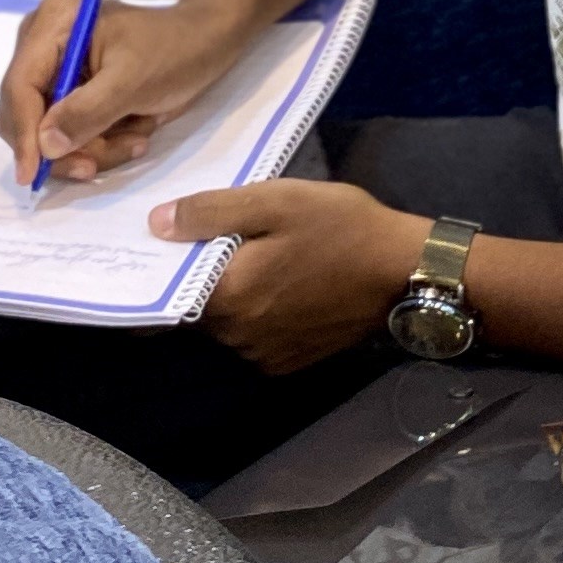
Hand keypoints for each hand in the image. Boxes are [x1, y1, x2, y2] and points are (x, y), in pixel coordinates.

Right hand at [0, 0, 250, 187]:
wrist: (205, 43)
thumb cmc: (175, 49)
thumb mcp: (134, 80)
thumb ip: (88, 111)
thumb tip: (44, 145)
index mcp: (53, 24)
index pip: (19, 85)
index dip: (23, 132)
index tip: (32, 173)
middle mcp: (42, 45)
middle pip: (26, 114)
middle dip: (64, 144)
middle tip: (97, 164)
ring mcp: (54, 70)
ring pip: (47, 132)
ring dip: (90, 146)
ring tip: (136, 138)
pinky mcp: (70, 93)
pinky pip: (68, 133)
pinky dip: (98, 143)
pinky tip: (133, 134)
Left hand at [155, 180, 426, 373]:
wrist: (405, 272)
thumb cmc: (342, 229)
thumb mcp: (279, 200)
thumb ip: (213, 211)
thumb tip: (157, 223)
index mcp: (228, 296)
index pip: (167, 292)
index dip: (164, 267)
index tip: (167, 246)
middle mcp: (237, 336)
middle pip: (197, 308)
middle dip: (203, 279)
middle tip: (227, 242)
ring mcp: (263, 354)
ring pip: (226, 325)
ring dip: (234, 299)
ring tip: (262, 263)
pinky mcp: (289, 362)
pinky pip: (254, 338)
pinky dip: (258, 316)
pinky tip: (285, 288)